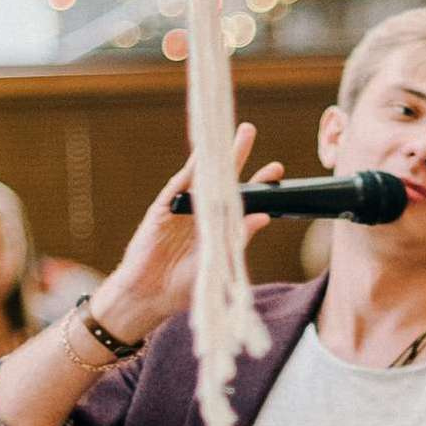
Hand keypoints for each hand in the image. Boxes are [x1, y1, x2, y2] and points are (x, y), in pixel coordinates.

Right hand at [92, 123, 283, 345]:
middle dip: (237, 155)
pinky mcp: (164, 208)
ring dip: (215, 154)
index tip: (276, 169)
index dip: (259, 185)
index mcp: (218, 227)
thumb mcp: (218, 262)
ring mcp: (183, 209)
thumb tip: (264, 217)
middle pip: (223, 179)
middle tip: (248, 130)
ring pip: (202, 175)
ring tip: (230, 134)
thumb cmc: (182, 287)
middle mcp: (203, 213)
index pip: (242, 200)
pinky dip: (190, 169)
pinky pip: (178, 184)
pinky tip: (202, 155)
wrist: (149, 295)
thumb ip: (239, 238)